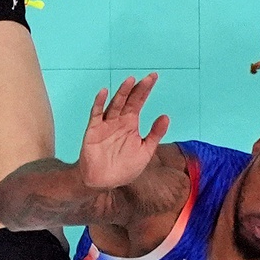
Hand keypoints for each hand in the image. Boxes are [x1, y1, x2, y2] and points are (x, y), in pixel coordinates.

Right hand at [77, 73, 169, 189]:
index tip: (154, 77)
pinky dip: (99, 103)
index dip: (146, 90)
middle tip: (148, 78)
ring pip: (115, 104)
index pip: (139, 102)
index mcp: (130, 124)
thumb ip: (155, 135)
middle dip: (138, 89)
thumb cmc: (124, 168)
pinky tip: (104, 92)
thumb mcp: (145, 152)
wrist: (102, 181)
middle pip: (129, 100)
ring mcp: (106, 124)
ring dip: (122, 92)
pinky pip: (96, 114)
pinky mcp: (94, 130)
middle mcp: (118, 120)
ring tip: (131, 81)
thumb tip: (166, 116)